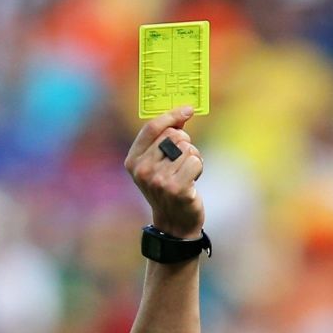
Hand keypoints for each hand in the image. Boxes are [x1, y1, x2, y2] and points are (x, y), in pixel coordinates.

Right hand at [125, 106, 204, 237]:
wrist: (175, 222)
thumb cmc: (169, 187)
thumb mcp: (158, 163)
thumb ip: (165, 138)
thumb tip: (183, 112)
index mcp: (133, 161)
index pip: (152, 128)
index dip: (171, 115)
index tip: (188, 109)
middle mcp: (143, 171)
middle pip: (173, 136)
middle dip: (185, 144)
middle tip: (183, 161)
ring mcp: (159, 181)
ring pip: (187, 148)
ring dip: (193, 157)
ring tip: (187, 173)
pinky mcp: (177, 189)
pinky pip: (195, 161)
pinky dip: (199, 168)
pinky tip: (193, 181)